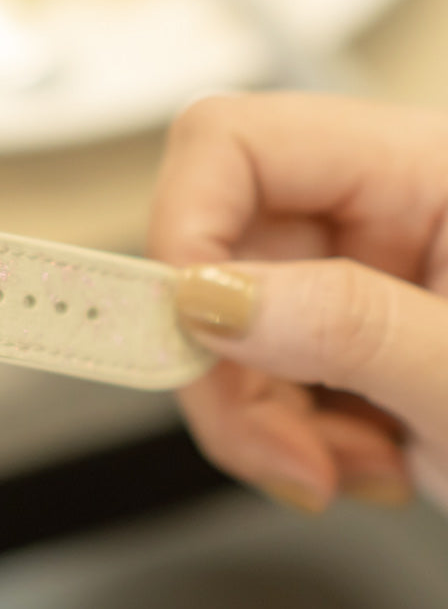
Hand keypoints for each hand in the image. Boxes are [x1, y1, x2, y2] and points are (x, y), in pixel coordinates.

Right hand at [149, 94, 447, 512]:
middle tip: (274, 445)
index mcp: (429, 166)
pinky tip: (358, 459)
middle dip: (228, 362)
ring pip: (224, 324)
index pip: (238, 141)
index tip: (184, 328)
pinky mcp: (348, 336)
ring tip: (342, 467)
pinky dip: (285, 431)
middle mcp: (382, 207)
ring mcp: (361, 274)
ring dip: (261, 412)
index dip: (185, 225)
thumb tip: (208, 295)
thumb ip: (352, 326)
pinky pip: (259, 371)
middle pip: (217, 248)